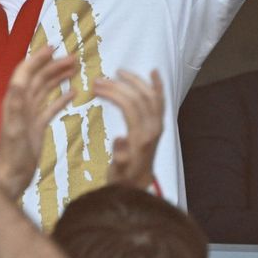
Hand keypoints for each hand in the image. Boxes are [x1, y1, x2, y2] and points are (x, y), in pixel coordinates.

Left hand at [0, 48, 75, 196]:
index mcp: (14, 101)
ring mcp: (29, 115)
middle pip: (38, 78)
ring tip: (75, 69)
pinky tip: (73, 93)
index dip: (37, 58)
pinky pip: (50, 107)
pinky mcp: (37, 126)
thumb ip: (17, 105)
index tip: (53, 47)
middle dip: (54, 66)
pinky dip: (61, 98)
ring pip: (45, 90)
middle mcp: (21, 104)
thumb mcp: (16, 130)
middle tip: (74, 58)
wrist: (11, 178)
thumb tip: (19, 81)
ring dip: (58, 78)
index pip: (25, 72)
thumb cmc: (13, 156)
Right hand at [95, 69, 163, 190]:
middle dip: (118, 85)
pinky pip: (161, 100)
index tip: (95, 88)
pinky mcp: (159, 124)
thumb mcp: (117, 172)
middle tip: (98, 81)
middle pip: (138, 97)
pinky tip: (153, 72)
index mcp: (141, 136)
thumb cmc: (124, 178)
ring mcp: (158, 125)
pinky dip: (158, 85)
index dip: (113, 93)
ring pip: (151, 95)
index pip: (129, 106)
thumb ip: (119, 158)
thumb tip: (120, 140)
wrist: (139, 185)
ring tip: (119, 72)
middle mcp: (153, 128)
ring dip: (135, 81)